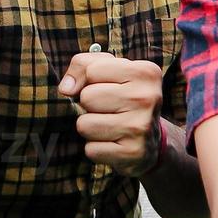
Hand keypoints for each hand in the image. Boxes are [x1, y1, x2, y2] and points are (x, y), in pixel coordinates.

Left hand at [60, 52, 165, 176]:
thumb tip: (66, 88)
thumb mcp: (109, 71)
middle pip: (87, 97)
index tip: (106, 87)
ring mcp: (142, 127)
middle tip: (109, 110)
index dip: (90, 80)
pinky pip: (91, 149)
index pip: (92, 70)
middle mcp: (148, 98)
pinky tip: (113, 143)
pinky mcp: (133, 153)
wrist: (151, 141)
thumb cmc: (123, 97)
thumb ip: (84, 65)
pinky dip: (96, 148)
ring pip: (85, 125)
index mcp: (145, 72)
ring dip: (90, 128)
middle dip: (89, 105)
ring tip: (109, 126)